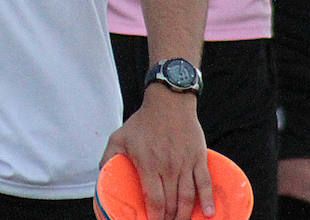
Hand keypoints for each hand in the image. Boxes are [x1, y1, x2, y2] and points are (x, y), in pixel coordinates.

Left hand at [102, 86, 213, 219]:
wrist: (168, 102)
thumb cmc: (142, 121)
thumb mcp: (119, 137)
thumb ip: (108, 157)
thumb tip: (101, 175)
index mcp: (148, 164)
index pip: (154, 200)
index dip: (154, 218)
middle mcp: (168, 166)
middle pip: (172, 203)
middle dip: (169, 219)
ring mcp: (185, 163)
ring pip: (188, 198)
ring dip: (185, 215)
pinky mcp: (198, 158)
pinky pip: (205, 183)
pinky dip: (208, 200)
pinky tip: (209, 214)